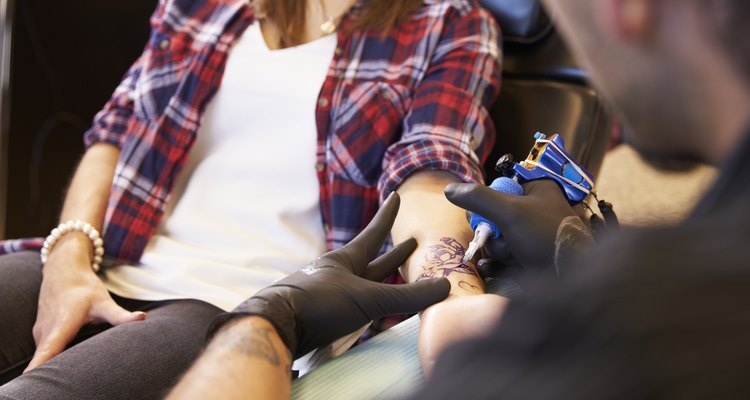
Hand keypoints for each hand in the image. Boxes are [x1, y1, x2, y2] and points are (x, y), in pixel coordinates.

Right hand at [25, 235, 145, 371]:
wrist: (63, 271)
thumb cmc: (83, 287)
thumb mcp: (103, 301)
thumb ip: (120, 315)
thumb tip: (142, 318)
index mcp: (61, 325)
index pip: (47, 352)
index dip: (41, 367)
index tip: (36, 379)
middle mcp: (45, 331)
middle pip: (45, 360)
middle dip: (53, 373)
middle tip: (67, 384)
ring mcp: (39, 333)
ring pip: (44, 356)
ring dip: (54, 365)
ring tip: (69, 374)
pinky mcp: (39, 334)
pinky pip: (44, 351)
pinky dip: (54, 357)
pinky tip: (65, 362)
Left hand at [211, 193, 450, 358]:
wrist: (277, 328)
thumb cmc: (320, 303)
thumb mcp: (367, 298)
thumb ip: (406, 296)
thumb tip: (445, 286)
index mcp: (346, 260)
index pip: (373, 232)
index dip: (387, 215)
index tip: (395, 196)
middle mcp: (339, 274)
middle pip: (372, 261)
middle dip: (393, 253)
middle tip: (411, 242)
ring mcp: (331, 296)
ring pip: (365, 286)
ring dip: (385, 282)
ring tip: (401, 277)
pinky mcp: (326, 319)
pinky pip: (357, 310)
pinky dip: (372, 309)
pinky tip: (376, 316)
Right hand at [445, 179, 588, 274]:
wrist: (571, 280)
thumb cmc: (547, 238)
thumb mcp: (510, 211)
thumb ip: (479, 198)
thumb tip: (449, 189)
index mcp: (536, 191)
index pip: (499, 188)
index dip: (487, 202)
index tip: (482, 213)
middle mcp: (534, 211)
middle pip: (493, 216)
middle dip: (491, 232)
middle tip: (498, 236)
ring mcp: (530, 237)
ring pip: (496, 239)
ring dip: (497, 250)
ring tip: (512, 255)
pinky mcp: (527, 259)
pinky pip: (501, 258)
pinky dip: (496, 264)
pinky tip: (494, 268)